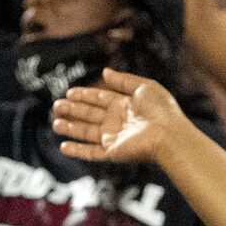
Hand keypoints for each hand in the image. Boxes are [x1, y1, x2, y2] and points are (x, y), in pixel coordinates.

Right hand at [52, 69, 193, 165]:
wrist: (170, 134)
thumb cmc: (162, 110)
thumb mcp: (144, 86)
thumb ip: (123, 80)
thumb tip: (104, 72)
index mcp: (124, 105)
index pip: (99, 99)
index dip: (84, 95)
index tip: (68, 92)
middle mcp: (117, 122)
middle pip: (89, 115)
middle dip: (72, 110)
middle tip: (56, 106)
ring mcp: (114, 138)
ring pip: (86, 133)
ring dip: (70, 128)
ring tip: (55, 123)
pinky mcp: (113, 153)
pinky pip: (91, 152)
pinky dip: (76, 150)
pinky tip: (63, 146)